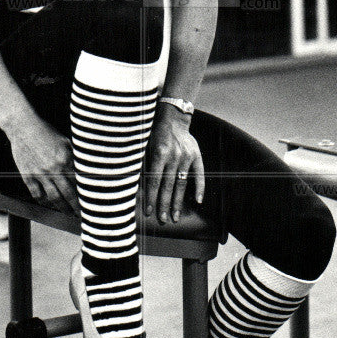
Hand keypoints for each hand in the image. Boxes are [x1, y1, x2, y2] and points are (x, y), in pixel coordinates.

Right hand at [2, 114, 78, 213]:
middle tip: (81, 213)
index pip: (78, 182)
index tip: (90, 200)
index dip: (85, 193)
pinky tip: (48, 204)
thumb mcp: (64, 141)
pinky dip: (44, 202)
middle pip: (68, 194)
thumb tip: (84, 168)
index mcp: (65, 159)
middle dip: (76, 206)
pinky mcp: (28, 176)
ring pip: (54, 197)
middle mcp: (54, 169)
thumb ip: (74, 155)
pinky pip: (37, 194)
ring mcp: (40, 174)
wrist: (23, 127)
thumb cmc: (45, 132)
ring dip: (62, 208)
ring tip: (68, 212)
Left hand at [144, 106, 204, 223]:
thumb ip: (145, 163)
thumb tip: (137, 186)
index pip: (154, 181)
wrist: (174, 118)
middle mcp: (174, 156)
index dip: (151, 198)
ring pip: (182, 183)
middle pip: (168, 185)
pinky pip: (199, 174)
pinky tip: (197, 201)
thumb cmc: (156, 133)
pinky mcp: (196, 156)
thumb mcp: (146, 145)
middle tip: (162, 220)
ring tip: (175, 216)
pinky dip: (199, 188)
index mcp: (160, 153)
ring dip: (178, 201)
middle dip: (164, 204)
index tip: (149, 212)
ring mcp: (187, 157)